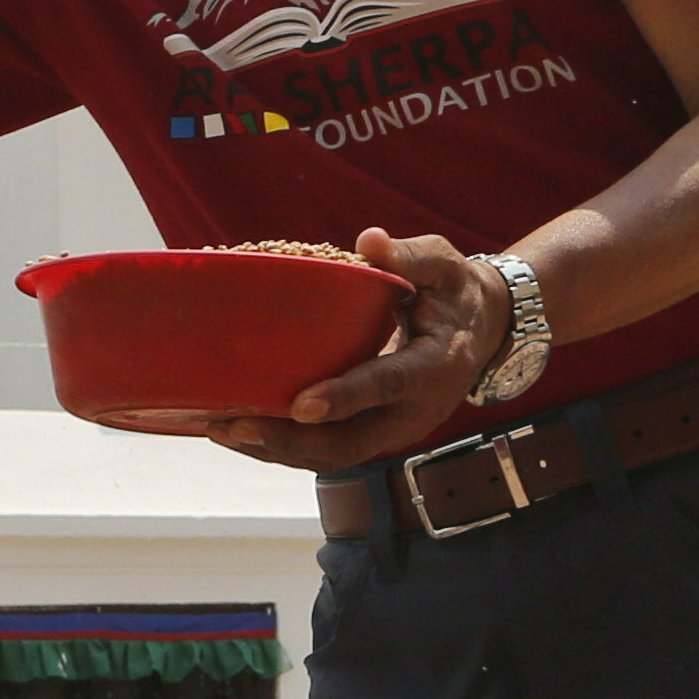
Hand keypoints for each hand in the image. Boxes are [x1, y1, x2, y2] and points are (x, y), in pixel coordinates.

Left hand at [118, 228, 511, 474]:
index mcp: (435, 366)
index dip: (345, 397)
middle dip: (287, 440)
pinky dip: (280, 448)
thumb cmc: (454, 291)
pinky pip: (325, 453)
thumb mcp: (444, 265)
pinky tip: (236, 431)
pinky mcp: (373, 436)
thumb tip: (369, 242)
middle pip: (349, 443)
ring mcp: (393, 431)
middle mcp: (414, 412)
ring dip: (273, 450)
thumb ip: (410, 256)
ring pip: (331, 457)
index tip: (300, 404)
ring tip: (218, 429)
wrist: (481, 333)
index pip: (388, 385)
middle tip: (232, 424)